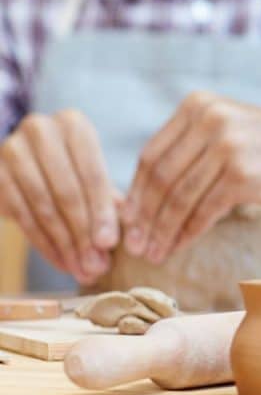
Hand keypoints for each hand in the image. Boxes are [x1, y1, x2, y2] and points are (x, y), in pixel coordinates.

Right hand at [0, 111, 117, 283]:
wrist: (35, 160)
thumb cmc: (78, 168)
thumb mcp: (96, 175)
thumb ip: (109, 202)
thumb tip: (115, 241)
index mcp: (73, 124)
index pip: (91, 173)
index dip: (101, 212)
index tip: (110, 244)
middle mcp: (40, 130)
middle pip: (66, 191)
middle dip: (83, 234)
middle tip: (96, 264)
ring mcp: (12, 150)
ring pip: (42, 206)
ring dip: (64, 244)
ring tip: (82, 269)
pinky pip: (21, 215)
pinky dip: (43, 243)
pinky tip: (61, 262)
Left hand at [122, 92, 260, 263]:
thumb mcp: (232, 128)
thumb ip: (193, 146)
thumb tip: (146, 191)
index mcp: (199, 105)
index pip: (152, 154)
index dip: (136, 192)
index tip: (128, 221)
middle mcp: (210, 119)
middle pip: (161, 177)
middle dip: (144, 217)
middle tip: (134, 245)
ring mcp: (228, 147)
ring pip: (179, 198)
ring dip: (162, 231)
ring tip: (153, 253)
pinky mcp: (244, 176)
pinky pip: (204, 211)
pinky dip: (187, 233)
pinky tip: (179, 246)